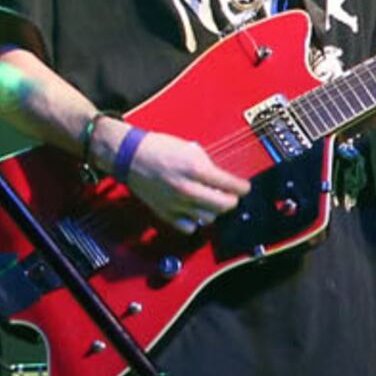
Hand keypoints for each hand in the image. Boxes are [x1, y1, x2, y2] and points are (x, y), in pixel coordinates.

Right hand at [116, 129, 244, 228]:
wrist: (130, 156)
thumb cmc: (158, 148)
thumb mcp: (190, 149)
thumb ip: (208, 166)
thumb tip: (222, 180)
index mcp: (195, 169)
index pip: (230, 185)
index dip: (242, 187)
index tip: (244, 188)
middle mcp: (187, 189)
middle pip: (224, 206)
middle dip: (231, 200)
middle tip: (230, 196)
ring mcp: (176, 203)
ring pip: (209, 218)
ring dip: (214, 211)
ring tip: (211, 202)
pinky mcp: (166, 213)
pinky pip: (189, 227)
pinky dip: (195, 221)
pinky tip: (194, 211)